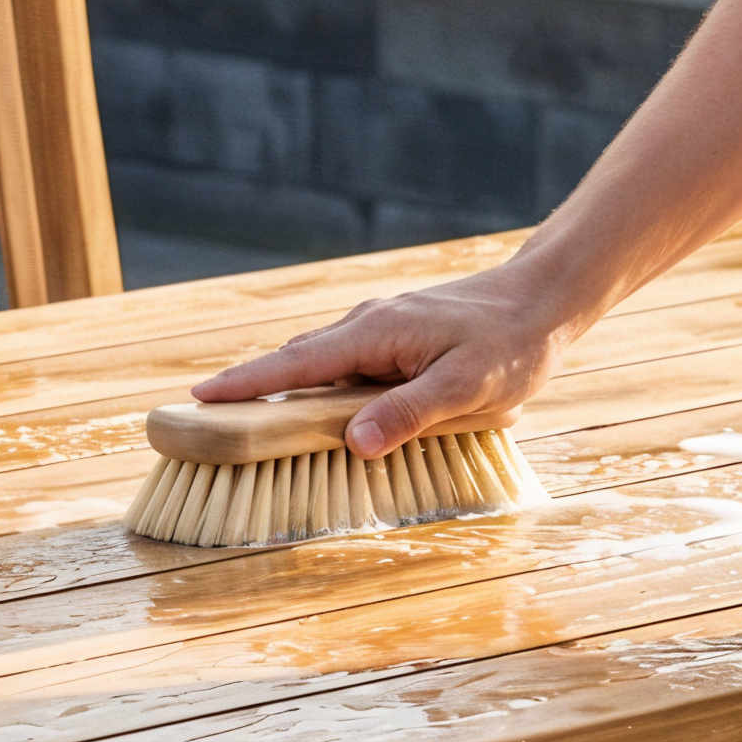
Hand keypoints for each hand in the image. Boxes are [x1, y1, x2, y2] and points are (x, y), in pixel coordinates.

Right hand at [193, 265, 562, 459]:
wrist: (543, 299)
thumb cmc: (510, 344)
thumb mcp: (466, 386)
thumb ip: (409, 412)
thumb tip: (353, 442)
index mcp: (375, 332)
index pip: (295, 361)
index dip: (246, 382)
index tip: (198, 398)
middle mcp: (366, 325)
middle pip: (295, 362)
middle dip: (251, 390)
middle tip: (208, 425)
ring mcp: (378, 331)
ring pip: (320, 365)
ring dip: (288, 393)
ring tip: (253, 429)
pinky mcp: (393, 340)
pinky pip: (345, 368)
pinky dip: (323, 390)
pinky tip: (325, 416)